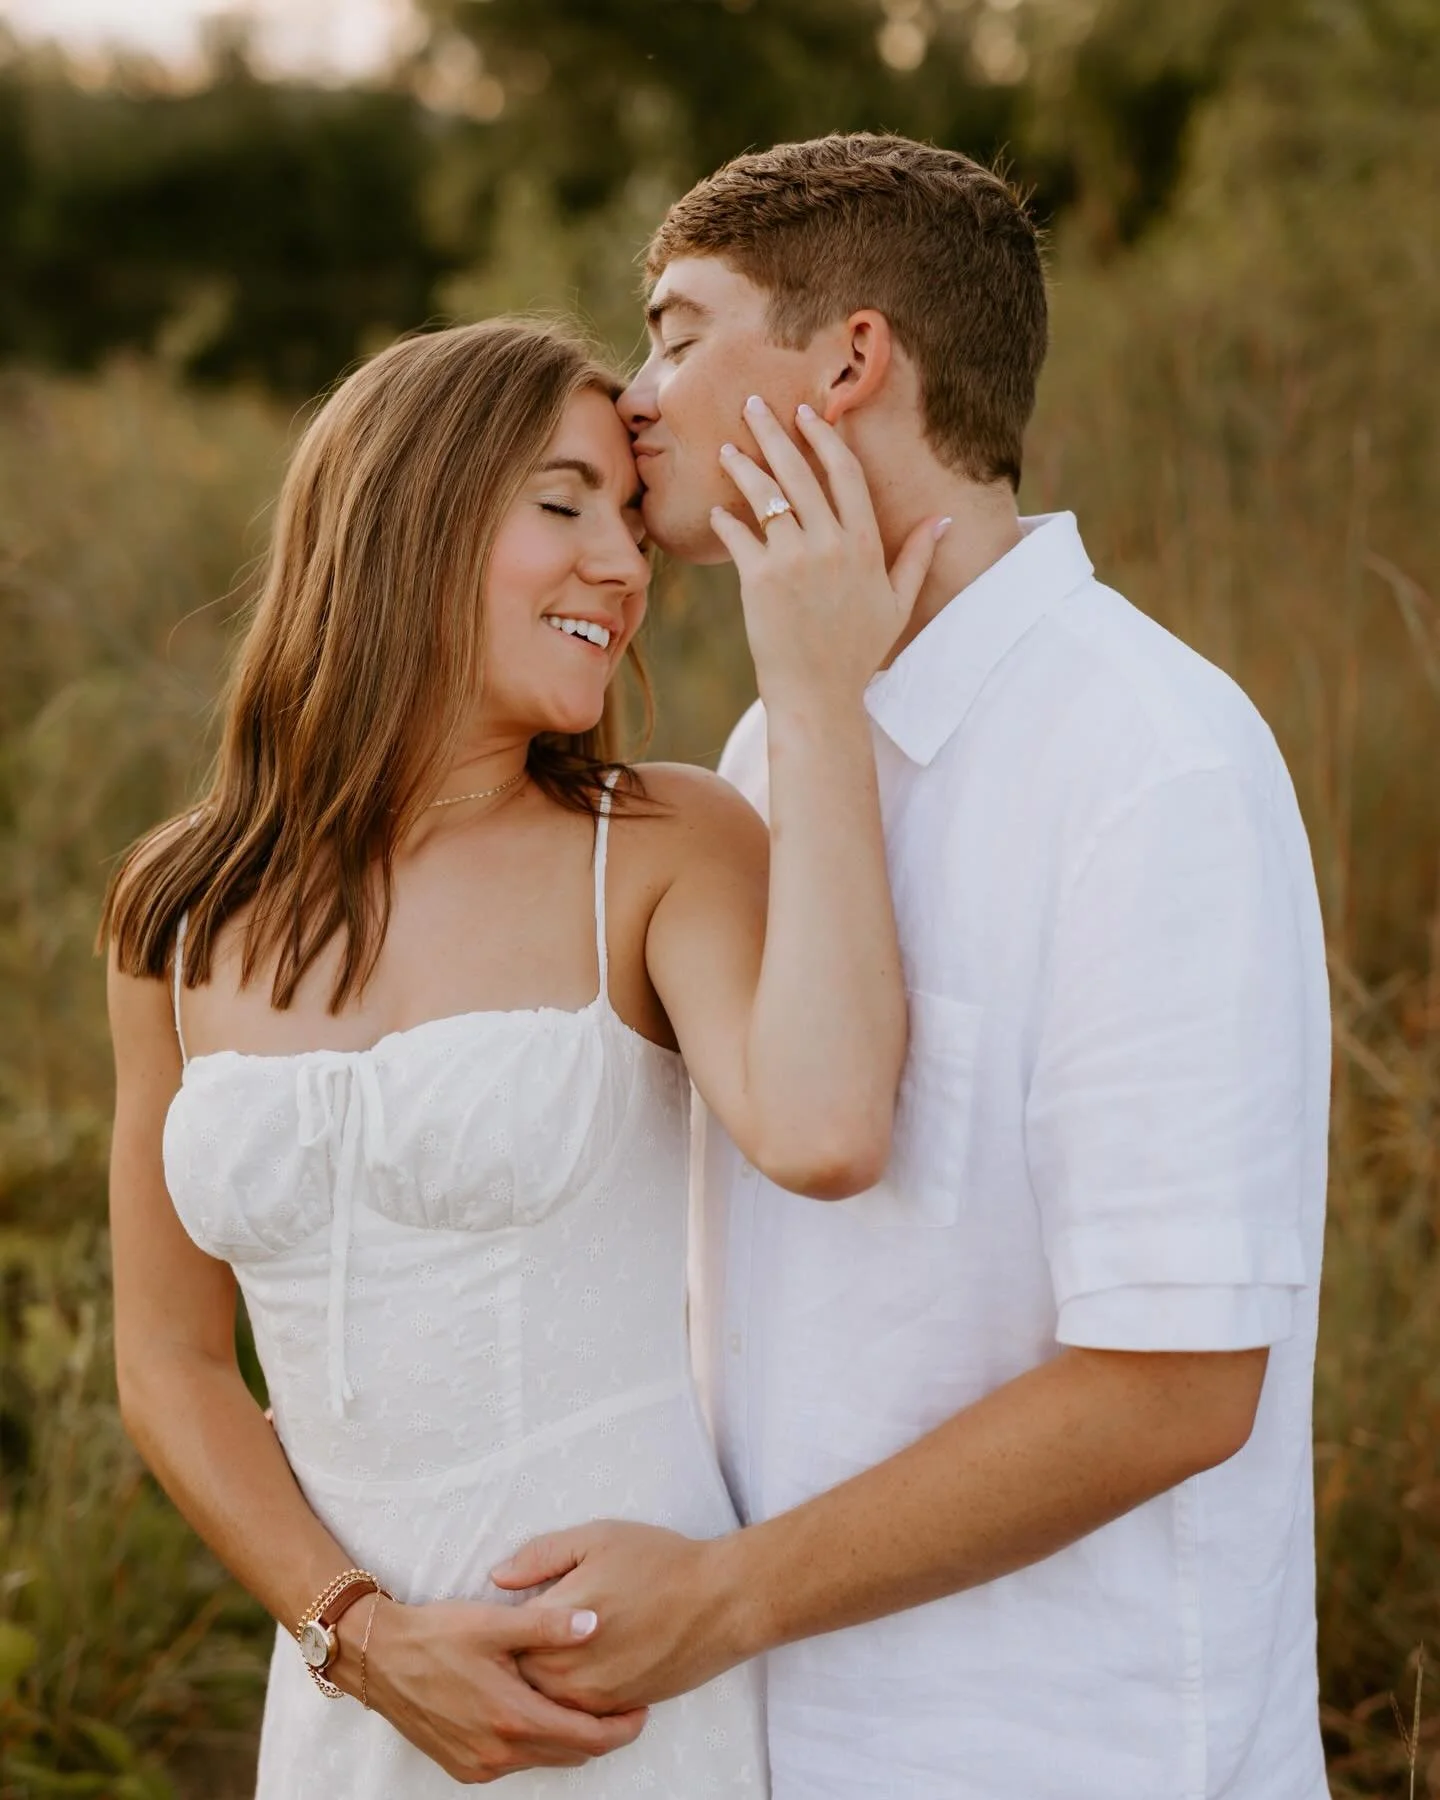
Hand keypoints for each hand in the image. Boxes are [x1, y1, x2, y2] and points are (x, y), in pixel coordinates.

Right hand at [333, 1595, 647, 1782]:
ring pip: (544, 1759)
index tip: (642, 1708)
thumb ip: (548, 1625)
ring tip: (584, 1702)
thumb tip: (596, 1623)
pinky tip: (539, 1711)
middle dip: (601, 1732)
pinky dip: (537, 1742)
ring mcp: (480, 1765)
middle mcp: (499, 1752)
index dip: (622, 1728)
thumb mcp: (495, 1623)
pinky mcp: (464, 1767)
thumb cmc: (438, 1634)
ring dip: (568, 1737)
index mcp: (513, 1718)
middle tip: (620, 1701)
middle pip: (571, 1754)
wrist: (380, 1658)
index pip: (588, 1739)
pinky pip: (516, 1762)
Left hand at [491, 1522, 752, 1713]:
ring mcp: (590, 1696)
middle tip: (520, 1637)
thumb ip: (541, 1556)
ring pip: (543, 1698)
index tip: (504, 1614)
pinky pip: (574, 1713)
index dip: (501, 1624)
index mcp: (553, 1621)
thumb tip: (498, 1576)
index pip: (503, 1635)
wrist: (719, 1602)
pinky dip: (569, 1696)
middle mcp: (565, 1668)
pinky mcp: (614, 1710)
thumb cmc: (659, 1563)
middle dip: (515, 1655)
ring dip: (541, 1678)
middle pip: (517, 1672)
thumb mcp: (596, 1538)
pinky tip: (579, 1671)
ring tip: (550, 1653)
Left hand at [711, 395, 947, 712]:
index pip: (845, 474)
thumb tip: (943, 520)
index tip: (807, 414)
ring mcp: (794, 560)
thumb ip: (918, 557)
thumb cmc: (858, 652)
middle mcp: (831, 544)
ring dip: (743, 466)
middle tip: (753, 406)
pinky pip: (738, 535)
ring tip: (726, 449)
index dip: (824, 439)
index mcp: (866, 545)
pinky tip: (716, 510)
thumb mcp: (898, 604)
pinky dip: (725, 520)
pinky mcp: (760, 580)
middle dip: (774, 433)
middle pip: (799, 473)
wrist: (819, 696)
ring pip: (765, 497)